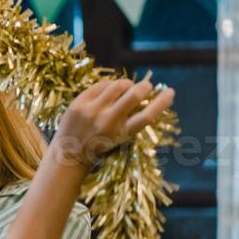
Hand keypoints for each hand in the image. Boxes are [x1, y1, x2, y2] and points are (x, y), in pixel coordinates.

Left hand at [50, 76, 174, 168]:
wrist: (68, 154)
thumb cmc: (98, 146)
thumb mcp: (120, 139)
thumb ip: (132, 121)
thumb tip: (148, 98)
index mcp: (121, 134)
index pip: (147, 116)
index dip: (162, 102)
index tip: (170, 92)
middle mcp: (107, 122)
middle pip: (134, 96)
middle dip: (145, 87)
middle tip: (147, 86)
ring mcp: (91, 111)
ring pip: (118, 85)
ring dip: (128, 83)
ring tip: (128, 86)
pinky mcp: (79, 103)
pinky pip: (101, 85)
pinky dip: (110, 84)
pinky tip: (111, 88)